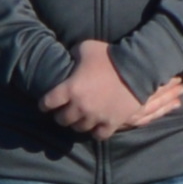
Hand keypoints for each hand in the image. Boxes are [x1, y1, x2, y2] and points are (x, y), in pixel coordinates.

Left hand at [38, 40, 161, 139]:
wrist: (138, 68)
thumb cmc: (110, 56)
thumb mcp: (87, 48)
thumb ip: (73, 53)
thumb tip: (69, 56)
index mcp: (70, 88)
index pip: (47, 103)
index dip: (44, 104)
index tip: (45, 104)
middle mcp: (80, 106)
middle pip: (61, 120)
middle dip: (60, 115)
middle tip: (63, 111)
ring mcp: (96, 116)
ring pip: (78, 128)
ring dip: (77, 123)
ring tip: (80, 119)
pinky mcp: (112, 123)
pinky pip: (98, 135)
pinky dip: (95, 131)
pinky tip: (96, 126)